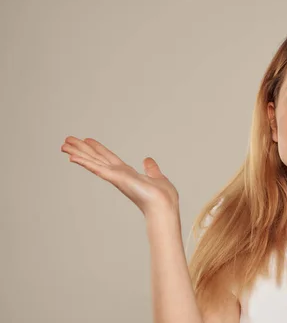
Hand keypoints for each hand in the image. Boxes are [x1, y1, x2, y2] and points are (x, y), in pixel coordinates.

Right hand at [61, 136, 178, 215]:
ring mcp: (115, 177)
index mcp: (127, 173)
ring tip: (64, 145)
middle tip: (67, 139)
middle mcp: (118, 174)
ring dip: (78, 153)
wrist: (164, 205)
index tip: (86, 140)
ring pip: (93, 161)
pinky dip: (85, 163)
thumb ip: (151, 169)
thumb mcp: (156, 177)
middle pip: (96, 157)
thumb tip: (148, 160)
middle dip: (82, 148)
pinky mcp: (116, 179)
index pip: (108, 158)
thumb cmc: (162, 197)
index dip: (97, 148)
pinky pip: (97, 169)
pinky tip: (73, 157)